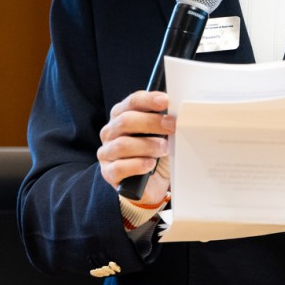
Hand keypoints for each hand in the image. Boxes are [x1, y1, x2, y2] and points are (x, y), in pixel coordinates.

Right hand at [97, 90, 174, 204]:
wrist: (152, 183)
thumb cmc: (155, 152)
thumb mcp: (161, 134)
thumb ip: (164, 120)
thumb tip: (177, 111)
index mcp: (121, 115)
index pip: (132, 102)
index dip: (149, 100)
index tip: (166, 101)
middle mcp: (110, 132)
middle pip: (126, 121)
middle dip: (152, 122)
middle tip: (172, 126)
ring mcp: (107, 152)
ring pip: (122, 145)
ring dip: (148, 146)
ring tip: (165, 149)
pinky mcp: (108, 173)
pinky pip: (119, 167)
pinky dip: (138, 165)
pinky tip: (150, 165)